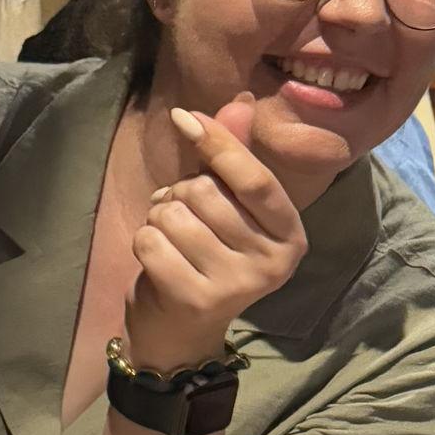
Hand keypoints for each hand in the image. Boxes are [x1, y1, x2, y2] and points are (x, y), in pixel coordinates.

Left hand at [124, 95, 307, 370]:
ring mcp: (238, 285)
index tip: (183, 117)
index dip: (217, 143)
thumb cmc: (206, 255)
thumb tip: (240, 102)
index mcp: (290, 235)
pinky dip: (144, 243)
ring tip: (171, 240)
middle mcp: (274, 264)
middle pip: (206, 192)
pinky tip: (158, 261)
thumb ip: (233, 157)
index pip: (254, 178)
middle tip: (182, 217)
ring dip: (159, 219)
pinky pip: (151, 241)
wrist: (181, 332)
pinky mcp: (197, 300)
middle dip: (179, 194)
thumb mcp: (226, 206)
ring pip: (174, 214)